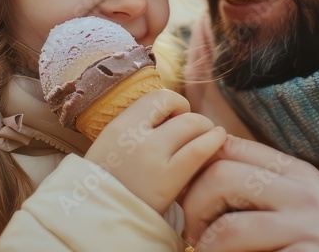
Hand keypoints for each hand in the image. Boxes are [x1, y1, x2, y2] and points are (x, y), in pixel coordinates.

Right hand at [84, 90, 226, 214]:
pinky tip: (218, 142)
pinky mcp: (166, 182)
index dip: (175, 105)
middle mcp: (135, 137)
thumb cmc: (112, 184)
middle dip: (194, 120)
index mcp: (120, 126)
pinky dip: (214, 142)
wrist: (100, 220)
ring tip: (209, 138)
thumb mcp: (113, 146)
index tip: (176, 121)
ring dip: (207, 129)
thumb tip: (177, 113)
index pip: (160, 97)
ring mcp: (151, 158)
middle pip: (181, 111)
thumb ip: (140, 128)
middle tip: (195, 135)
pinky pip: (200, 150)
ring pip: (195, 125)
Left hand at [181, 136, 318, 251]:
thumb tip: (200, 165)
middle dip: (194, 205)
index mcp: (294, 171)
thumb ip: (260, 178)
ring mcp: (305, 230)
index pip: (229, 147)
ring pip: (229, 228)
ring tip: (208, 251)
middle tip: (194, 230)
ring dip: (206, 245)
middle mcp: (301, 195)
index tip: (187, 189)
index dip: (196, 165)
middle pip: (221, 178)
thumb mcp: (298, 196)